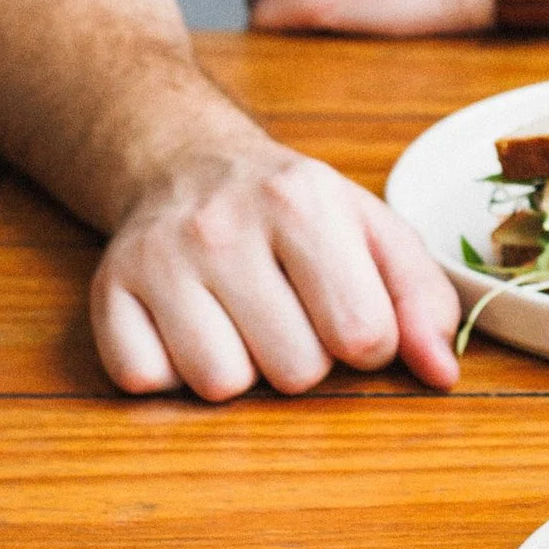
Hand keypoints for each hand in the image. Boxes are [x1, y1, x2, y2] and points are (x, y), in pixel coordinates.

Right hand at [91, 131, 461, 399]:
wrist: (185, 163)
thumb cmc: (292, 211)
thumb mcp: (372, 230)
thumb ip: (423, 299)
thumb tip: (441, 375)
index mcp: (302, 202)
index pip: (363, 335)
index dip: (367, 343)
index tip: (348, 313)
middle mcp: (222, 225)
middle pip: (294, 372)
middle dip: (303, 357)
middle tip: (286, 310)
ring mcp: (158, 258)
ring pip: (221, 385)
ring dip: (240, 367)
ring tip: (239, 317)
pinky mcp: (107, 292)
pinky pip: (149, 382)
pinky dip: (172, 370)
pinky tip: (186, 323)